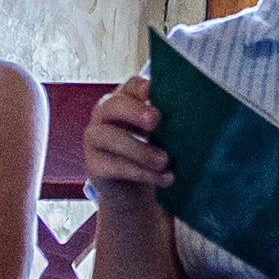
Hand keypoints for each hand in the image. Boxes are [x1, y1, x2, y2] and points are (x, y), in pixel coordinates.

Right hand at [85, 71, 172, 197]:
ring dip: (141, 150)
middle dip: (134, 111)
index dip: (140, 87)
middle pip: (112, 105)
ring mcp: (93, 140)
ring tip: (164, 161)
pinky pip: (114, 166)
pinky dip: (141, 173)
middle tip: (155, 119)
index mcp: (123, 102)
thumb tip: (186, 112)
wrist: (132, 192)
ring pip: (110, 137)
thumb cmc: (148, 155)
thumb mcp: (159, 134)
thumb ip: (164, 120)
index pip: (129, 86)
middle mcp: (103, 116)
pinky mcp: (93, 166)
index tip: (152, 90)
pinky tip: (164, 178)